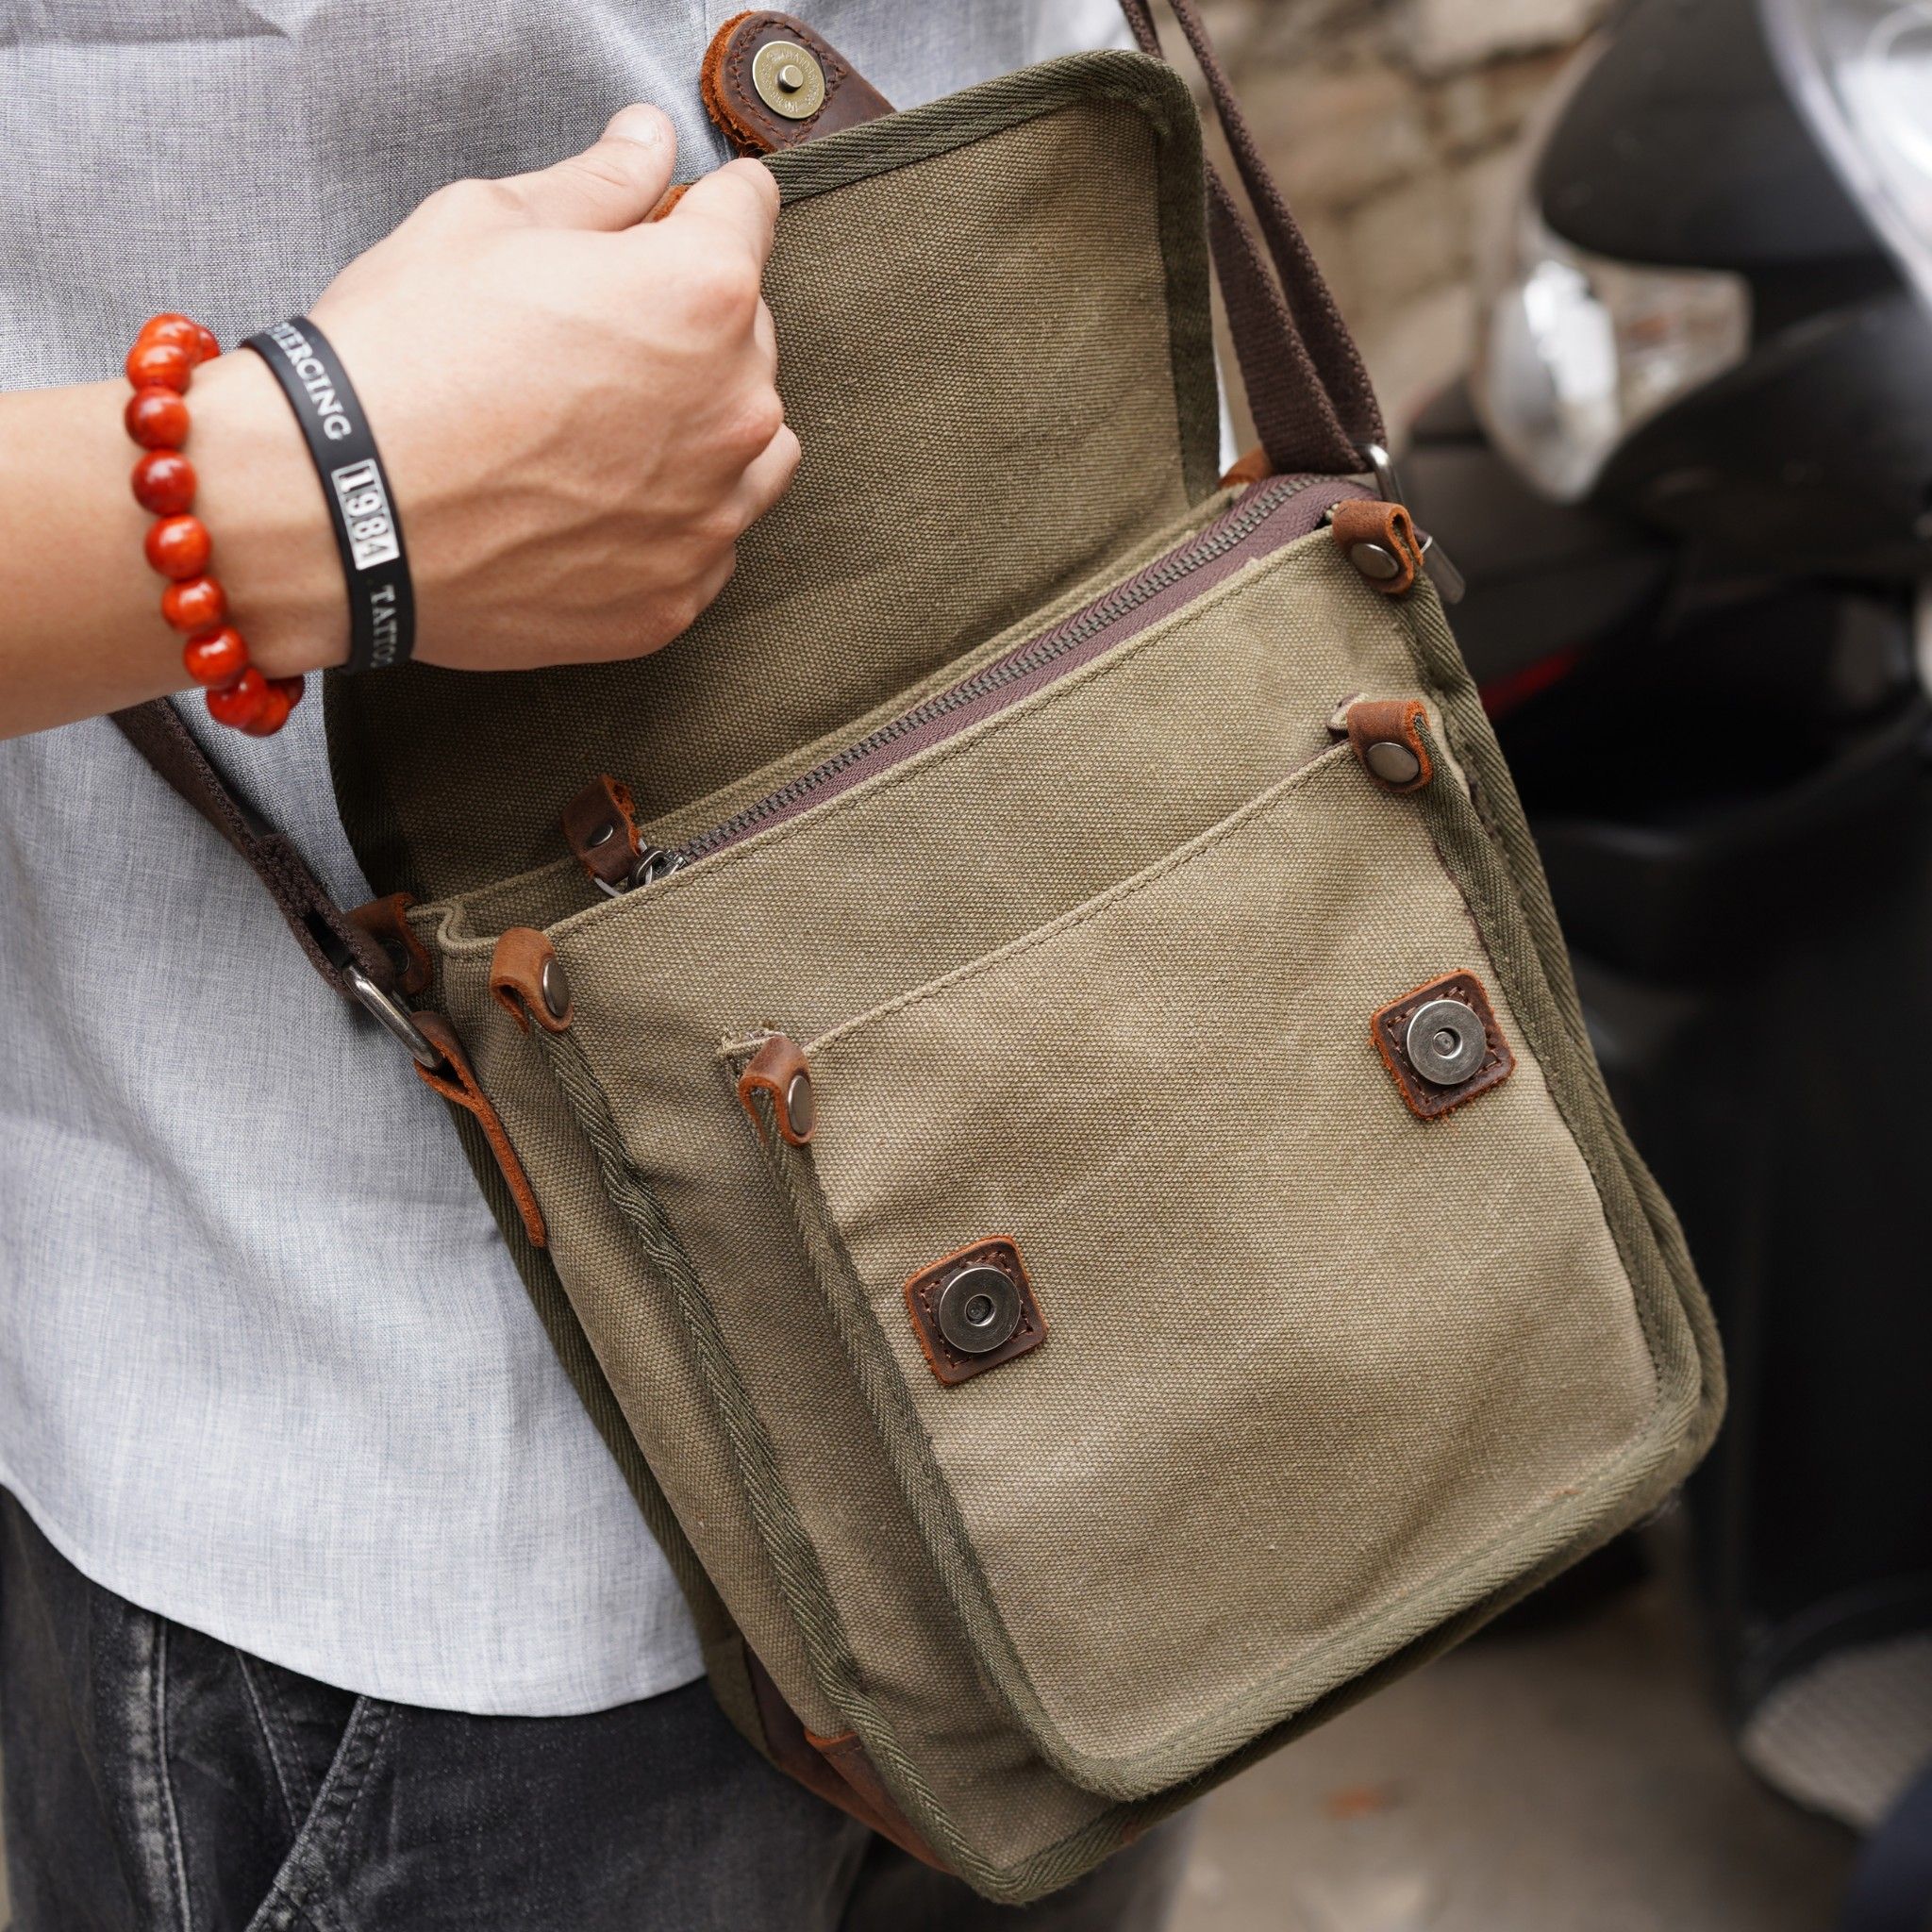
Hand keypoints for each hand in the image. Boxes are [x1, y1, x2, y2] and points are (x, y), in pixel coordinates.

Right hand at [199, 106, 796, 676]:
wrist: (337, 509)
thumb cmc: (402, 357)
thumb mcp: (487, 224)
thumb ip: (598, 186)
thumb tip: (649, 146)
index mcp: (702, 296)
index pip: (749, 215)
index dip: (702, 206)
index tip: (670, 218)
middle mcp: (734, 412)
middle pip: (749, 338)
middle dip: (691, 324)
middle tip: (592, 336)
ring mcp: (710, 519)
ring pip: (753, 449)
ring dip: (703, 424)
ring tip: (607, 425)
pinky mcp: (673, 601)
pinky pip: (705, 544)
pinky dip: (668, 519)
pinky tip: (592, 503)